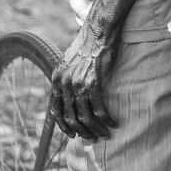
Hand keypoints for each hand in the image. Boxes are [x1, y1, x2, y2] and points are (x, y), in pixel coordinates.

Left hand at [51, 23, 119, 140]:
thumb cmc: (88, 45)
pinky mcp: (94, 84)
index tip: (73, 134)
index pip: (57, 110)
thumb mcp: (69, 62)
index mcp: (57, 79)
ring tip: (105, 135)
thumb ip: (67, 78)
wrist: (99, 32)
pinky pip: (99, 109)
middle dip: (82, 132)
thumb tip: (70, 94)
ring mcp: (78, 85)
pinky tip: (114, 124)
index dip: (65, 126)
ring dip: (96, 130)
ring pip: (85, 117)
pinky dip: (106, 120)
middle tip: (93, 138)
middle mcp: (65, 84)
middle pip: (71, 118)